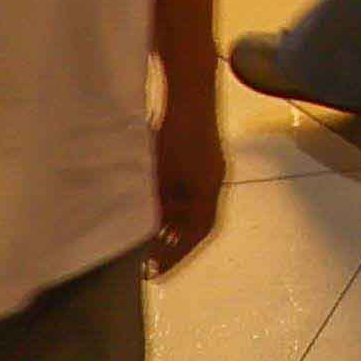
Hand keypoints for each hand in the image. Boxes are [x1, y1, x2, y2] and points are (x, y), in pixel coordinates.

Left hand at [150, 95, 225, 272]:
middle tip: (148, 261)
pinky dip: (171, 203)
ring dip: (172, 222)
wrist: (190, 87)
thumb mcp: (160, 173)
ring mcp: (210, 164)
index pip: (198, 232)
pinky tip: (150, 204)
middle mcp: (214, 178)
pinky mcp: (200, 152)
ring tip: (146, 237)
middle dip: (175, 242)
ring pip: (192, 203)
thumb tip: (148, 234)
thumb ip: (158, 204)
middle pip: (198, 220)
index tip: (154, 273)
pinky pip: (188, 188)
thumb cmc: (175, 131)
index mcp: (210, 187)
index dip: (177, 255)